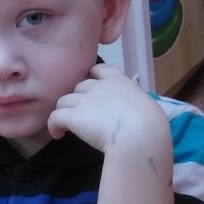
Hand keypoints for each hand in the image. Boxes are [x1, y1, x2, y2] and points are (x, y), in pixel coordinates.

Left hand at [47, 63, 168, 152]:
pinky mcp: (73, 115)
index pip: (99, 70)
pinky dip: (53, 126)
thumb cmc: (149, 124)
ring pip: (64, 101)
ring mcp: (84, 100)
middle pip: (79, 87)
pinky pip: (54, 117)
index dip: (92, 78)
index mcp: (119, 81)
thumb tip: (130, 114)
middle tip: (81, 115)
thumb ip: (131, 105)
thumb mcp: (145, 106)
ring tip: (67, 126)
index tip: (91, 91)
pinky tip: (58, 134)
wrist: (139, 134)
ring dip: (65, 112)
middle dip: (78, 99)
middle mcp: (99, 86)